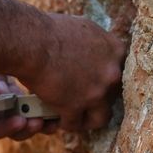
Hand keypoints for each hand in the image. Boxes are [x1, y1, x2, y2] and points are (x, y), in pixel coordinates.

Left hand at [0, 67, 55, 140]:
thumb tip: (9, 91)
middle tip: (37, 122)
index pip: (28, 116)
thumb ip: (0, 78)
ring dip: (6, 128)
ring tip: (18, 120)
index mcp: (6, 102)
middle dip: (27, 128)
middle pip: (14, 130)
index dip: (43, 122)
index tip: (55, 120)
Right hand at [21, 14, 126, 131]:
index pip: (121, 74)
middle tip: (86, 101)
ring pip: (100, 117)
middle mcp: (112, 74)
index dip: (107, 81)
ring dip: (88, 118)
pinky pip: (74, 123)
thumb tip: (100, 50)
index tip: (97, 84)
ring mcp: (96, 93)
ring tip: (77, 117)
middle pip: (113, 96)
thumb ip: (98, 44)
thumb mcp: (86, 29)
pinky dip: (66, 123)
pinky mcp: (75, 106)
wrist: (31, 42)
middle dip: (99, 100)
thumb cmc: (52, 31)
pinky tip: (59, 120)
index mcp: (116, 52)